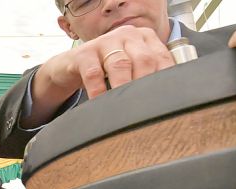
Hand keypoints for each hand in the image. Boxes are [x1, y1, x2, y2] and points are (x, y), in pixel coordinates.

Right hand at [53, 26, 171, 97]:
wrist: (70, 66)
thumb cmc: (106, 70)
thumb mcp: (130, 67)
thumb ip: (147, 74)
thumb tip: (164, 100)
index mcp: (144, 37)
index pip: (161, 58)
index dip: (164, 79)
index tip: (163, 100)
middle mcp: (127, 35)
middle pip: (143, 59)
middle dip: (145, 84)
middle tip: (146, 107)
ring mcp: (104, 42)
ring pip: (120, 64)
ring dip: (124, 86)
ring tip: (126, 105)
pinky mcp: (83, 54)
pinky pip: (93, 73)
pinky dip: (98, 90)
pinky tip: (100, 102)